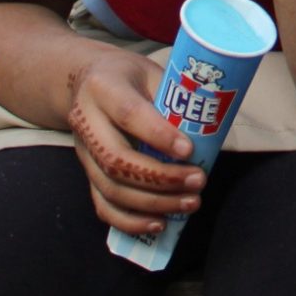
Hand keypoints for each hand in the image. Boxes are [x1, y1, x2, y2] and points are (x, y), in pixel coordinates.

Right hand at [65, 48, 206, 237]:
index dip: (159, 135)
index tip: (190, 150)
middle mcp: (86, 121)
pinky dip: (130, 221)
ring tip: (190, 203)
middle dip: (160, 178)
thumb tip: (213, 127)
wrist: (85, 80)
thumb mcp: (152, 72)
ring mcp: (83, 151)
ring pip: (110, 187)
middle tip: (198, 181)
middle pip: (116, 160)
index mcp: (104, 87)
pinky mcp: (86, 173)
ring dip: (153, 203)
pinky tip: (160, 223)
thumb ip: (174, 97)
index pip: (129, 114)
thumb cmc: (130, 76)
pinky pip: (102, 204)